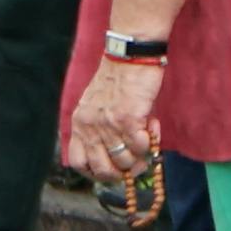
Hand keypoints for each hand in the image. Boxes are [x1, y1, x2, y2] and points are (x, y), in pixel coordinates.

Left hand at [65, 53, 165, 209]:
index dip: (95, 172)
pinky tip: (152, 128)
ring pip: (124, 162)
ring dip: (140, 157)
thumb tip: (121, 161)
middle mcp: (89, 126)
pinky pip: (140, 147)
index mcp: (79, 123)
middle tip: (137, 163)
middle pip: (102, 170)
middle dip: (122, 173)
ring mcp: (107, 124)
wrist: (130, 56)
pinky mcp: (127, 119)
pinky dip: (149, 144)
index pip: (77, 162)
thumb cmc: (119, 82)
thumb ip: (102, 132)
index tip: (112, 170)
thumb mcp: (98, 108)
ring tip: (147, 139)